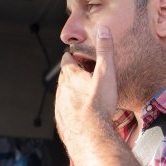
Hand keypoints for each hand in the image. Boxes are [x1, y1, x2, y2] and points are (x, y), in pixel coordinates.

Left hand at [55, 25, 117, 148]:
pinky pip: (64, 110)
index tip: (81, 57)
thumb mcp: (105, 74)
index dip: (74, 57)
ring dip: (72, 92)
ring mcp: (59, 105)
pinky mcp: (61, 120)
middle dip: (74, 74)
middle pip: (65, 77)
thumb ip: (105, 51)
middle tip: (87, 75)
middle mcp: (61, 89)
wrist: (90, 135)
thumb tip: (103, 30)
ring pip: (63, 94)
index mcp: (70, 76)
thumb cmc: (98, 105)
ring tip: (86, 95)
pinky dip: (72, 108)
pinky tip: (81, 113)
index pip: (67, 59)